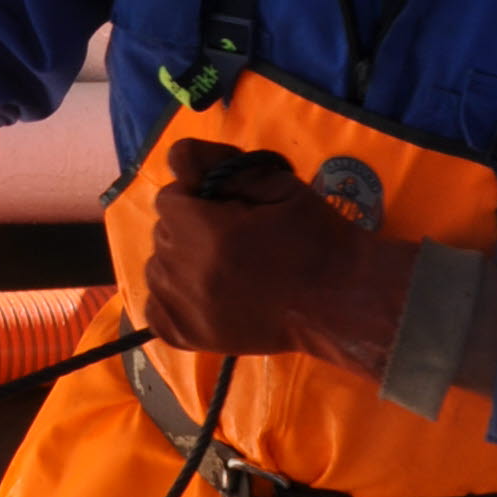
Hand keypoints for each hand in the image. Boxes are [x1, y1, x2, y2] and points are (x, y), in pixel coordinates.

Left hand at [141, 137, 411, 373]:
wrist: (341, 299)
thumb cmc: (313, 236)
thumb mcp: (275, 183)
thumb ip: (220, 167)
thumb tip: (178, 160)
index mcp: (205, 232)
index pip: (169, 197)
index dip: (198, 196)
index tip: (227, 207)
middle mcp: (186, 273)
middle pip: (164, 232)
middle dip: (190, 227)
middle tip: (233, 237)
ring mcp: (184, 310)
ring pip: (157, 268)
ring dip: (181, 261)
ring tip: (223, 268)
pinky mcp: (187, 337)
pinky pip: (155, 308)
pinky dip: (172, 298)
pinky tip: (206, 294)